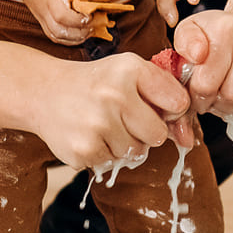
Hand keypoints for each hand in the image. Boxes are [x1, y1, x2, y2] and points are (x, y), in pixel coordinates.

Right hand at [7, 0, 105, 45]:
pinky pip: (51, 33)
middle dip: (80, 33)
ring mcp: (40, 14)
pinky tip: (77, 30)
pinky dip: (66, 36)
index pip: (63, 17)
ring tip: (89, 29)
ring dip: (74, 37)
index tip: (93, 15)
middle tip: (96, 24)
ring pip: (56, 36)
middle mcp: (44, 9)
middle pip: (60, 32)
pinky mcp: (39, 16)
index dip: (80, 20)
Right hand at [25, 52, 197, 169]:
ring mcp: (97, 125)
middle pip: (158, 135)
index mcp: (130, 70)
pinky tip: (89, 134)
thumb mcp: (129, 72)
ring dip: (123, 143)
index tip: (155, 106)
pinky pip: (111, 163)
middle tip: (123, 117)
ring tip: (102, 123)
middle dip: (146, 131)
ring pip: (136, 152)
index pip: (178, 103)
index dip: (171, 110)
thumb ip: (164, 96)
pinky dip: (103, 153)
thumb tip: (188, 140)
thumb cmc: (96, 83)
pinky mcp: (83, 150)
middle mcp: (114, 95)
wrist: (43, 92)